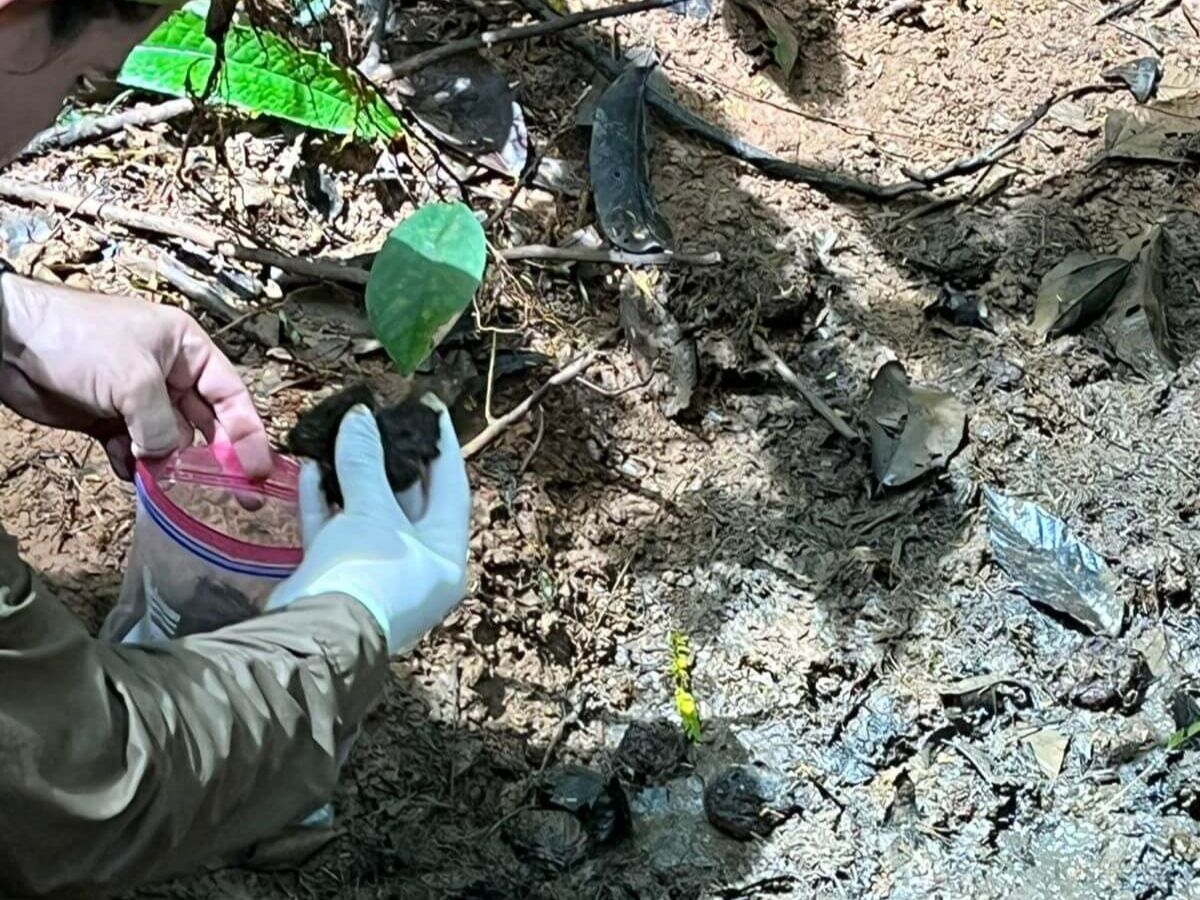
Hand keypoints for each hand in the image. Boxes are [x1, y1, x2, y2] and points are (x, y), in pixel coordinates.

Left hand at [0, 274, 271, 478]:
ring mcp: (137, 399)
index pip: (232, 396)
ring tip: (170, 488)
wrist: (6, 341)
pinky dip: (135, 466)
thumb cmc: (77, 338)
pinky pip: (135, 451)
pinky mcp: (107, 419)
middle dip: (216, 460)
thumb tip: (170, 464)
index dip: (249, 435)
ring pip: (170, 443)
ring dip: (170, 467)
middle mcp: (169, 375)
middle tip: (235, 500)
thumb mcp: (134, 379)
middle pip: (206, 424)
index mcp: (187, 350)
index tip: (259, 472)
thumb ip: (162, 426)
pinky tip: (130, 473)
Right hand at [267, 400, 470, 654]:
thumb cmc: (366, 572)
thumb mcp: (374, 511)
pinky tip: (313, 467)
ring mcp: (375, 573)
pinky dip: (325, 502)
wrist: (312, 636)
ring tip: (343, 433)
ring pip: (367, 514)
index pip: (452, 488)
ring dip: (352, 476)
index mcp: (445, 554)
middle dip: (391, 458)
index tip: (430, 409)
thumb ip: (366, 461)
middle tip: (381, 417)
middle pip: (409, 500)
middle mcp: (416, 565)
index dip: (441, 446)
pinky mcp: (336, 577)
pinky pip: (335, 531)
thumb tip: (361, 416)